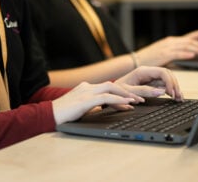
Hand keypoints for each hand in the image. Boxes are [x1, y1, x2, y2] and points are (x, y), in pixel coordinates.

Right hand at [52, 67, 182, 124]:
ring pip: (114, 88)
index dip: (126, 91)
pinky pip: (106, 98)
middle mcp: (89, 87)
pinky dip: (119, 100)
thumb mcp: (81, 107)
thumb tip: (109, 106)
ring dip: (130, 94)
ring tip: (144, 99)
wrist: (47, 114)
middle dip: (134, 88)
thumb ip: (94, 104)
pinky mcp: (85, 99)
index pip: (111, 86)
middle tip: (150, 92)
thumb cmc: (63, 113)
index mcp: (88, 88)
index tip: (139, 97)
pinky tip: (129, 104)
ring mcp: (87, 91)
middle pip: (116, 84)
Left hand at [115, 66, 182, 101]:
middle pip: (167, 74)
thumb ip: (144, 91)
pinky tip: (174, 97)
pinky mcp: (150, 83)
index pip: (162, 72)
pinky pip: (163, 84)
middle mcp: (147, 72)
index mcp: (142, 71)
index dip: (170, 82)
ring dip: (174, 88)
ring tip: (179, 98)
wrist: (109, 92)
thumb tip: (161, 92)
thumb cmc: (116, 90)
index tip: (172, 93)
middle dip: (175, 85)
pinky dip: (170, 90)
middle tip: (179, 97)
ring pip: (167, 79)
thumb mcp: (129, 92)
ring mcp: (149, 77)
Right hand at [134, 28, 197, 65]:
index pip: (195, 36)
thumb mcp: (167, 54)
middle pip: (193, 39)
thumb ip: (180, 53)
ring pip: (187, 45)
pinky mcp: (163, 54)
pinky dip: (185, 53)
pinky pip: (176, 52)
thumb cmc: (151, 60)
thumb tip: (195, 56)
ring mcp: (167, 47)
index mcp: (175, 41)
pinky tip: (193, 55)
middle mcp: (172, 41)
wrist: (135, 62)